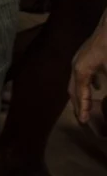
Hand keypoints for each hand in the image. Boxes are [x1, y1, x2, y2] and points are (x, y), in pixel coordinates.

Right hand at [72, 10, 106, 129]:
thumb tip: (106, 99)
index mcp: (81, 69)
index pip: (79, 94)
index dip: (82, 109)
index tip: (82, 122)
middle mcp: (76, 64)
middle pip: (72, 88)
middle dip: (77, 104)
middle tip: (81, 120)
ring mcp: (81, 57)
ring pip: (77, 80)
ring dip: (81, 94)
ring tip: (85, 106)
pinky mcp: (89, 53)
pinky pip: (84, 73)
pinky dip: (88, 84)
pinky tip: (97, 87)